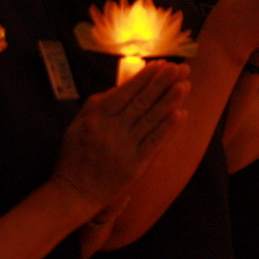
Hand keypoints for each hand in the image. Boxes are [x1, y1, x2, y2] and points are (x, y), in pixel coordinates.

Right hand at [52, 61, 188, 212]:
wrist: (74, 194)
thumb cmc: (74, 158)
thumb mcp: (76, 127)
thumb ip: (95, 105)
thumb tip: (117, 87)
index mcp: (97, 119)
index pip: (125, 93)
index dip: (144, 78)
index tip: (160, 64)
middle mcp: (112, 131)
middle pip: (141, 102)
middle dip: (162, 83)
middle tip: (180, 67)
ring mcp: (125, 148)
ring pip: (150, 120)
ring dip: (170, 101)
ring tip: (185, 85)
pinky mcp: (135, 165)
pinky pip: (154, 143)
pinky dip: (168, 128)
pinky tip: (181, 114)